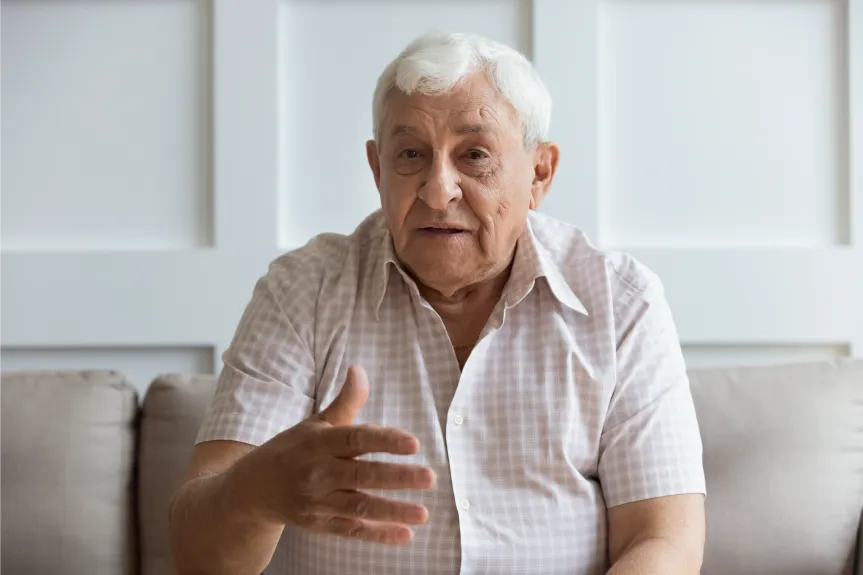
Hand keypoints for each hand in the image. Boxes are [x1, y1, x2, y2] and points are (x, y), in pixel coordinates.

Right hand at [242, 365, 435, 544]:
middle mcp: (319, 472)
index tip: (413, 443)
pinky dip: (377, 535)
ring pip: (359, 507)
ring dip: (392, 512)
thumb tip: (358, 369)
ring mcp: (318, 501)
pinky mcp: (320, 524)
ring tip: (423, 514)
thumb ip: (345, 402)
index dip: (385, 440)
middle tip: (430, 477)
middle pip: (362, 475)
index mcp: (320, 443)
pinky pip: (351, 531)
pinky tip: (405, 535)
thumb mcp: (316, 423)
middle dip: (397, 478)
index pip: (356, 439)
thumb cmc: (294, 449)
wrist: (254, 489)